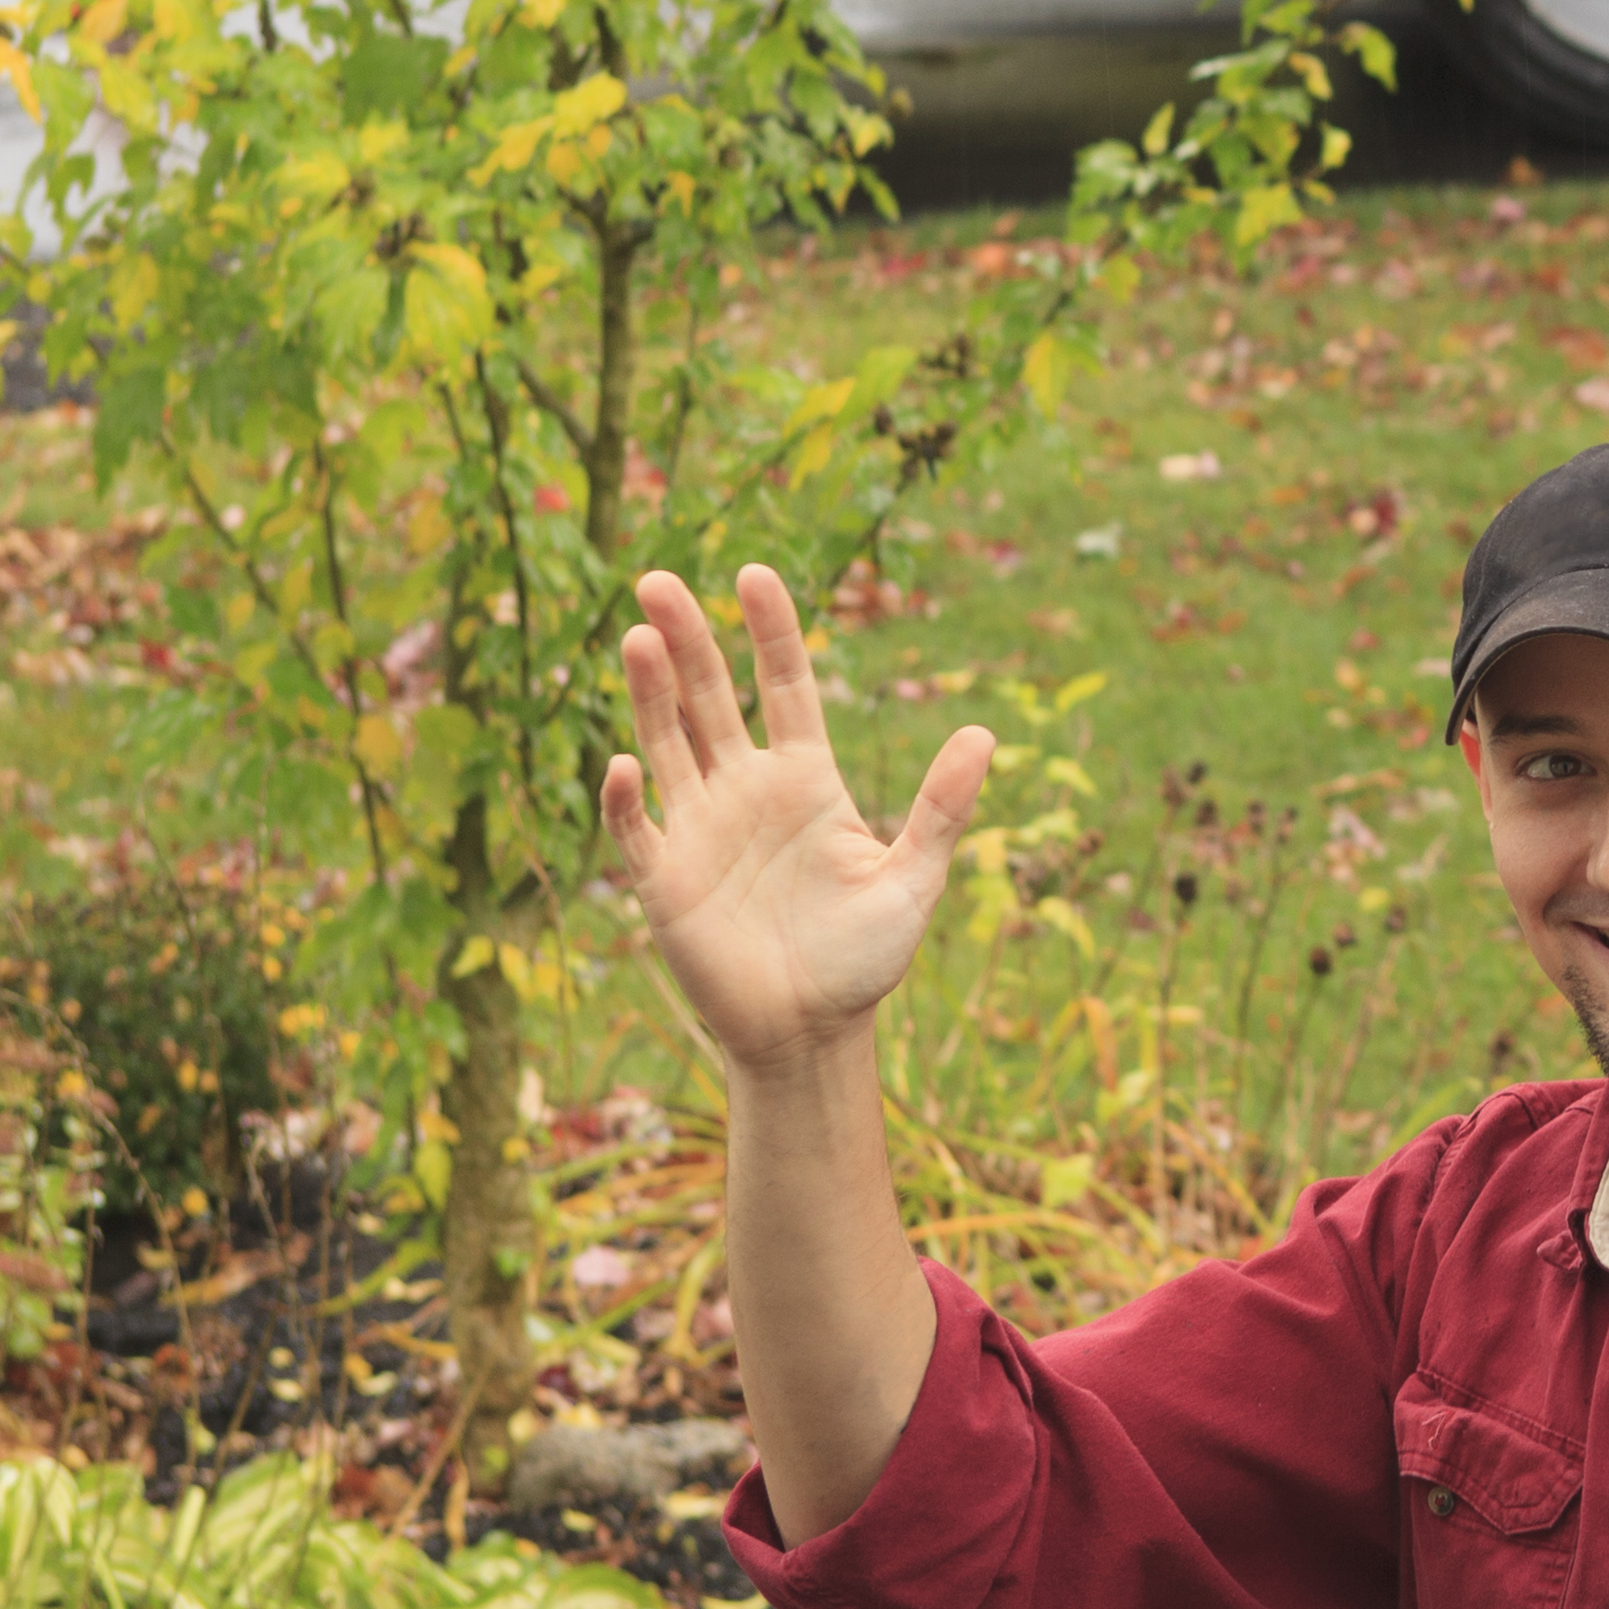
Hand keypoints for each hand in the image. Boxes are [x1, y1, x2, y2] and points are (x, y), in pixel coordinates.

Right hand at [598, 565, 993, 1084]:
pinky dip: (625, 799)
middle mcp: (746, 790)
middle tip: (659, 580)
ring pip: (667, 743)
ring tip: (638, 636)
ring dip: (649, 693)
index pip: (784, 685)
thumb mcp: (915, 879)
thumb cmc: (864, 958)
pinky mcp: (666, 881)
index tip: (753, 574)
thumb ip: (942, 809)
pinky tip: (623, 764)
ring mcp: (700, 830)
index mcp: (807, 779)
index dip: (770, 631)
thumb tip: (984, 732)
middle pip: (710, 697)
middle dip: (687, 639)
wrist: (813, 1034)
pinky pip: (636, 830)